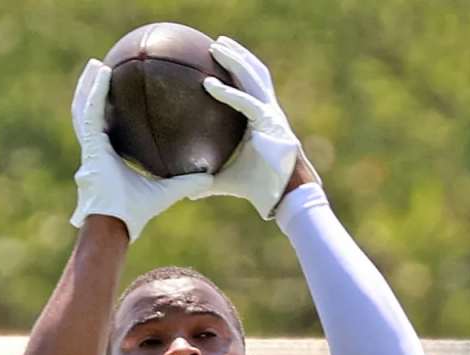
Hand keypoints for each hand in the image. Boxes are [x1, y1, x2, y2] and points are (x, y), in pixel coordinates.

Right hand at [69, 60, 212, 241]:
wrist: (114, 224)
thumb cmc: (135, 213)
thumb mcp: (167, 192)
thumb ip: (186, 181)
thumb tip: (211, 175)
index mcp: (109, 158)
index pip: (108, 129)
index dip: (110, 112)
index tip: (118, 95)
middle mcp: (96, 149)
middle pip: (91, 114)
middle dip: (93, 92)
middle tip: (103, 71)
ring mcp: (90, 146)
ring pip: (84, 108)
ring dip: (89, 85)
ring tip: (97, 64)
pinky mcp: (90, 144)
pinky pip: (92, 112)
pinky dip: (95, 92)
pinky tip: (104, 73)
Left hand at [197, 37, 320, 219]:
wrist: (283, 197)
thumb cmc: (260, 190)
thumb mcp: (227, 182)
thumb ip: (207, 181)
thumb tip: (186, 190)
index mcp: (260, 121)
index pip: (249, 89)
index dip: (238, 72)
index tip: (218, 60)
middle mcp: (268, 112)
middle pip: (253, 75)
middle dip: (237, 56)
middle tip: (216, 43)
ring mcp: (271, 115)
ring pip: (253, 78)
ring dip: (235, 60)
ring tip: (217, 46)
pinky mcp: (270, 124)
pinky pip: (245, 104)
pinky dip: (227, 94)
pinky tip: (208, 85)